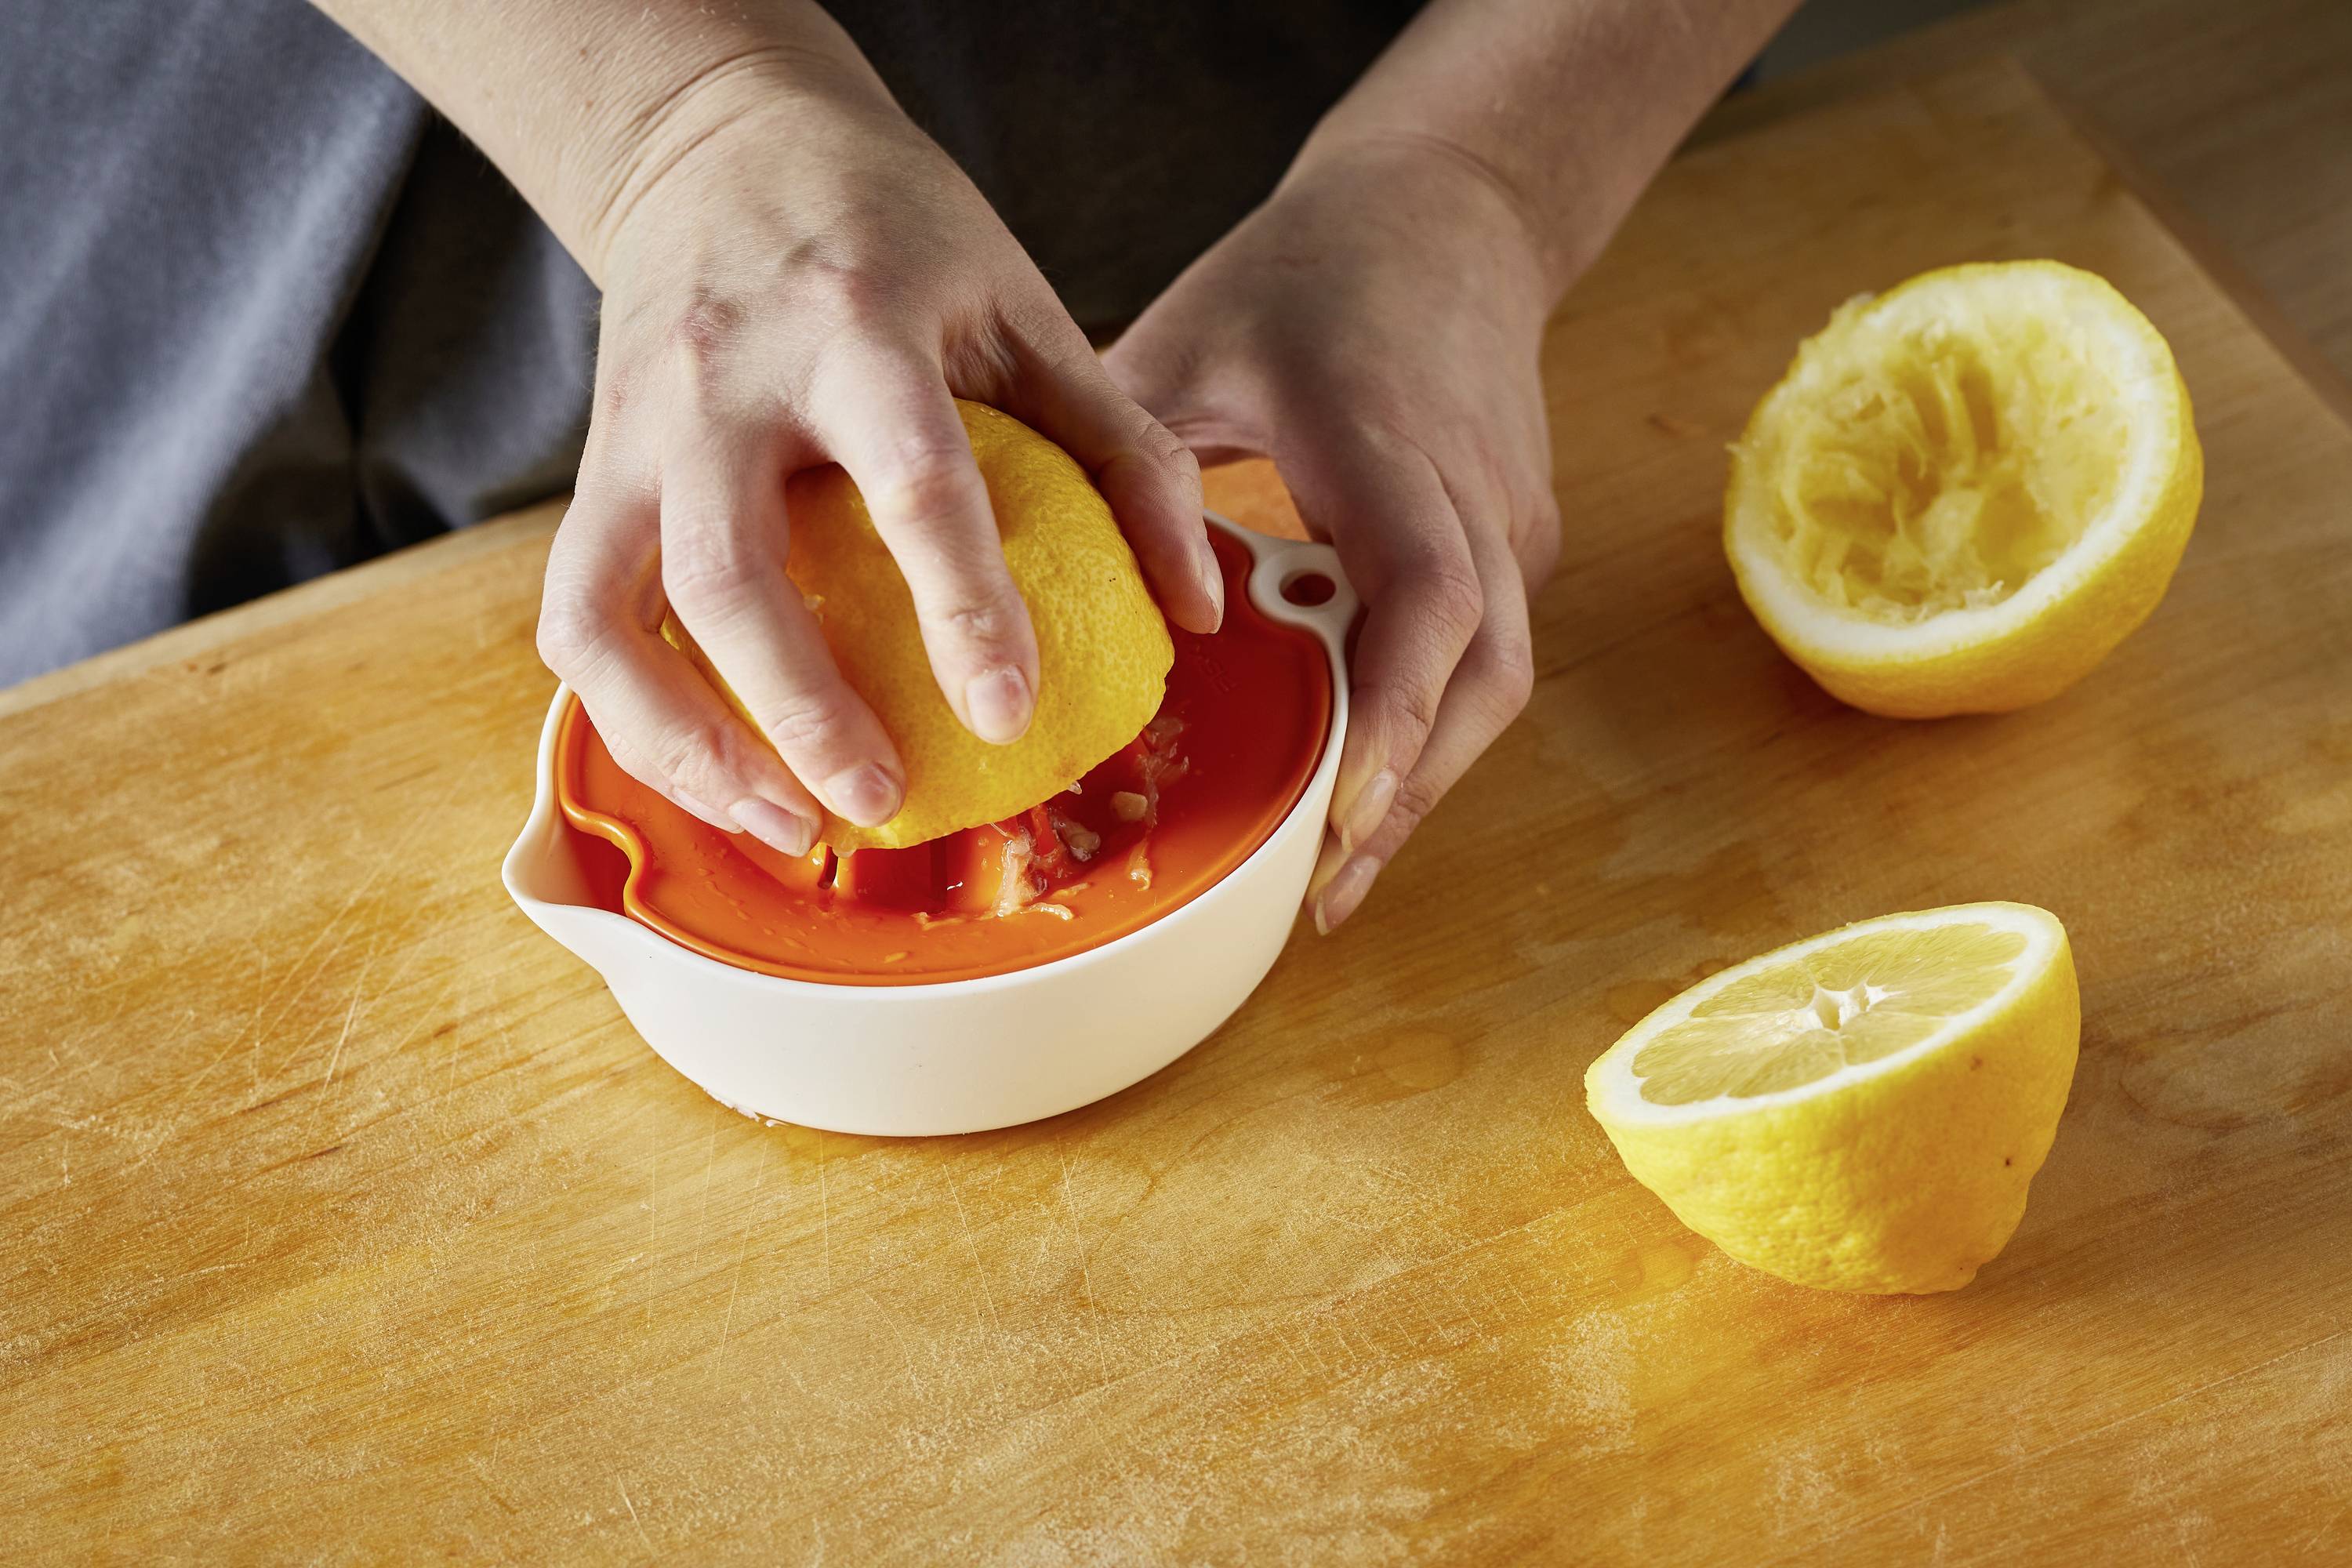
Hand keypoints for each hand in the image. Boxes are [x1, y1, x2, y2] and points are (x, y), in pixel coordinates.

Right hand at [537, 60, 1221, 854]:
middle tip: (884, 801)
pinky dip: (631, 716)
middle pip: (728, 572)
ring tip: (787, 826)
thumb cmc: (896, 236)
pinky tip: (714, 775)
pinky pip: (574, 617)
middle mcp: (723, 382)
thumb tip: (1195, 608)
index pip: (910, 479)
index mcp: (856, 327)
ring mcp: (634, 431)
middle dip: (800, 712)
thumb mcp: (1026, 306)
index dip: (960, 606)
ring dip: (691, 743)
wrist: (720, 139)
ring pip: (609, 613)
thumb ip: (1122, 450)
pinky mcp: (591, 470)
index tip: (1007, 712)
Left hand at [1106, 139, 1561, 931]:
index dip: (1391, 716)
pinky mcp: (1517, 536)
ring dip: (1427, 776)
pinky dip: (1432, 725)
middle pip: (1485, 679)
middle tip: (1323, 890)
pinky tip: (1364, 772)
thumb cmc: (1310, 273)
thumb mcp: (1191, 340)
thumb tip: (1021, 564)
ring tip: (1339, 862)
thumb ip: (1120, 453)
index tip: (1337, 812)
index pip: (1426, 602)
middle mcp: (1474, 496)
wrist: (1449, 211)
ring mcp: (1512, 520)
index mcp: (1389, 445)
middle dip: (1411, 793)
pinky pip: (1490, 655)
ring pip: (1498, 683)